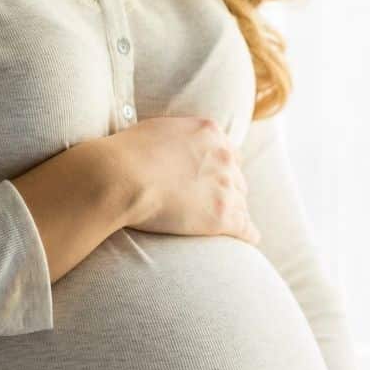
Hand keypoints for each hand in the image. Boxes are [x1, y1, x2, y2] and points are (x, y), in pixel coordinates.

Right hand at [95, 114, 260, 244]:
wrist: (120, 177)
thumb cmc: (127, 154)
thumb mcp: (159, 130)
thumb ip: (179, 137)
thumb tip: (176, 146)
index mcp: (210, 133)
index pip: (231, 154)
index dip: (223, 169)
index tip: (216, 180)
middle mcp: (224, 158)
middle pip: (238, 180)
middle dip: (229, 191)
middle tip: (215, 204)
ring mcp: (225, 188)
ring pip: (241, 204)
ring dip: (234, 213)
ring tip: (229, 225)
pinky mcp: (222, 216)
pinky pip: (246, 228)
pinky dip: (248, 234)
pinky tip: (248, 239)